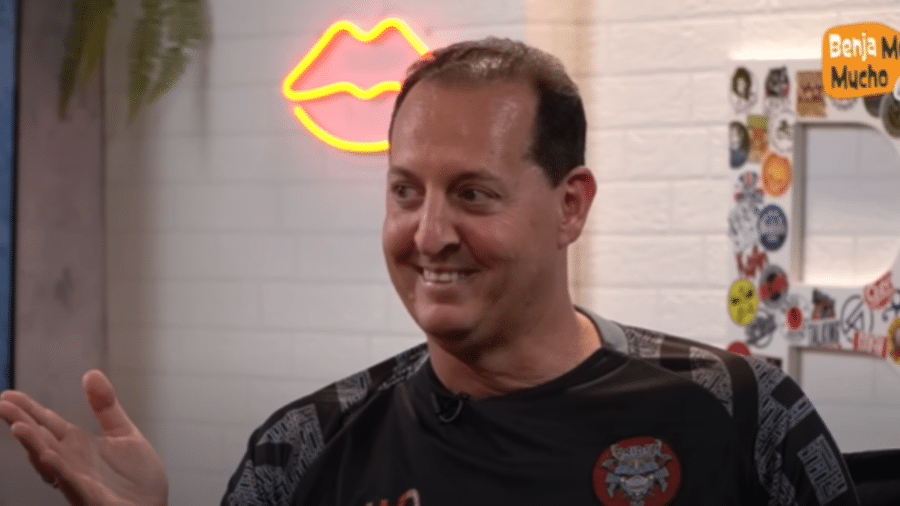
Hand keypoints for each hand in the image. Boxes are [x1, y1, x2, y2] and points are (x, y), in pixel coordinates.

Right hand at [0, 370, 167, 505]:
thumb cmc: (135, 478)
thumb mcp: (124, 433)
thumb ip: (105, 407)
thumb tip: (91, 372)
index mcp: (78, 446)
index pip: (48, 424)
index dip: (29, 410)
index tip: (7, 395)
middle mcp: (72, 463)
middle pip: (42, 441)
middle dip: (22, 423)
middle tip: (2, 405)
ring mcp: (78, 481)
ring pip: (50, 463)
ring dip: (34, 446)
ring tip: (18, 427)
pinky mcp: (91, 499)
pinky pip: (72, 485)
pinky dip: (60, 471)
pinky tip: (49, 457)